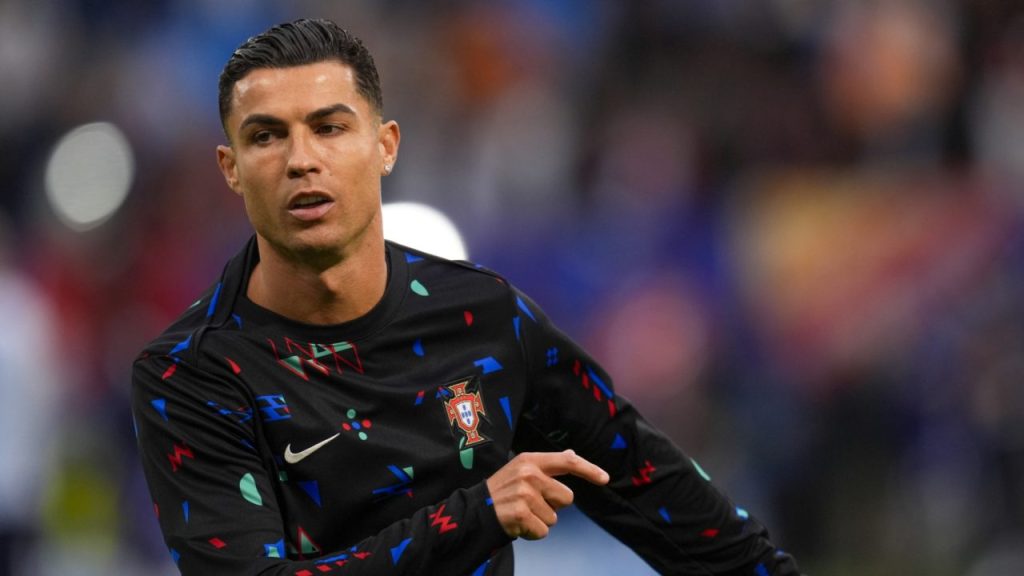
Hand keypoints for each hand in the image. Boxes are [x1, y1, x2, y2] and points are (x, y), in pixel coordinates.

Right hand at [486, 449, 609, 539]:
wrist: (476, 510)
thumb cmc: (503, 490)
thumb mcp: (521, 469)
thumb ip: (548, 464)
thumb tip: (572, 454)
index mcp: (530, 460)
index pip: (567, 462)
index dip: (589, 469)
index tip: (605, 478)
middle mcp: (529, 474)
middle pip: (567, 497)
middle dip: (553, 506)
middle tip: (531, 503)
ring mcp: (524, 494)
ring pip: (555, 518)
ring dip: (541, 520)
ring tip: (522, 513)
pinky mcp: (521, 514)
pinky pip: (543, 531)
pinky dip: (533, 533)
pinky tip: (519, 525)